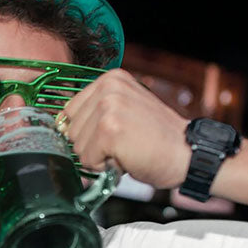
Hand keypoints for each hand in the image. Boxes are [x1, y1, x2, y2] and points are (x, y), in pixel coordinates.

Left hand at [60, 68, 191, 188]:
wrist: (186, 153)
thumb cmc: (156, 139)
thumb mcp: (125, 112)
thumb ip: (96, 114)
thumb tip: (61, 129)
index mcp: (111, 79)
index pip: (70, 111)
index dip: (85, 132)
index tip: (110, 136)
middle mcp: (108, 88)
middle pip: (70, 130)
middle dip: (91, 146)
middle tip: (122, 144)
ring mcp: (108, 107)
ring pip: (77, 147)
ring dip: (98, 157)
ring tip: (125, 149)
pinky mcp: (109, 130)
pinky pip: (87, 160)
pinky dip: (104, 167)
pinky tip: (126, 157)